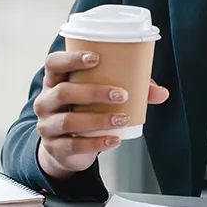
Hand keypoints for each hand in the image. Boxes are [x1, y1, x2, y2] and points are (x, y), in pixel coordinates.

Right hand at [34, 50, 169, 177]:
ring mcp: (47, 126)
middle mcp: (45, 102)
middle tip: (122, 94)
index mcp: (54, 81)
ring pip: (69, 120)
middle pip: (63, 92)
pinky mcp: (54, 148)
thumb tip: (162, 92)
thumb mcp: (99, 96)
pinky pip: (74, 145)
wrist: (65, 148)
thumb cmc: (84, 110)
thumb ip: (130, 89)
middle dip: (94, 92)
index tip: (96, 58)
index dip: (71, 58)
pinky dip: (98, 142)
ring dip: (99, 119)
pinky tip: (115, 139)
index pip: (53, 63)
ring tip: (123, 118)